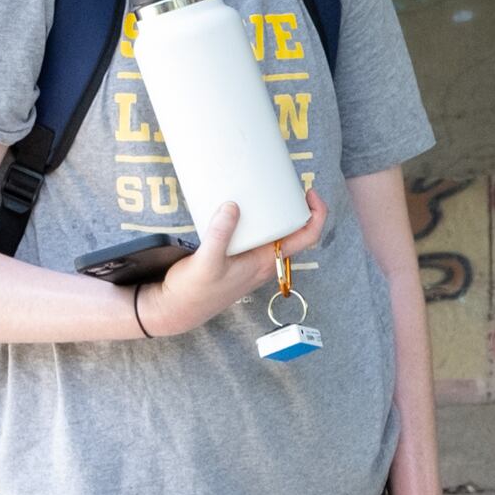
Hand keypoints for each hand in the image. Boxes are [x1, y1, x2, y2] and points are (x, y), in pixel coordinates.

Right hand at [142, 189, 330, 337]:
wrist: (177, 310)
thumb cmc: (194, 291)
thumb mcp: (206, 261)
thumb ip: (220, 234)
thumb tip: (233, 206)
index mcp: (266, 262)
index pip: (307, 237)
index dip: (316, 214)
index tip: (309, 193)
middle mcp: (265, 262)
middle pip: (297, 233)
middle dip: (298, 208)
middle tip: (290, 185)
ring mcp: (253, 261)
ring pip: (277, 235)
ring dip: (279, 215)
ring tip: (270, 192)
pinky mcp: (239, 259)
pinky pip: (259, 237)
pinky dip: (259, 221)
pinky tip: (244, 209)